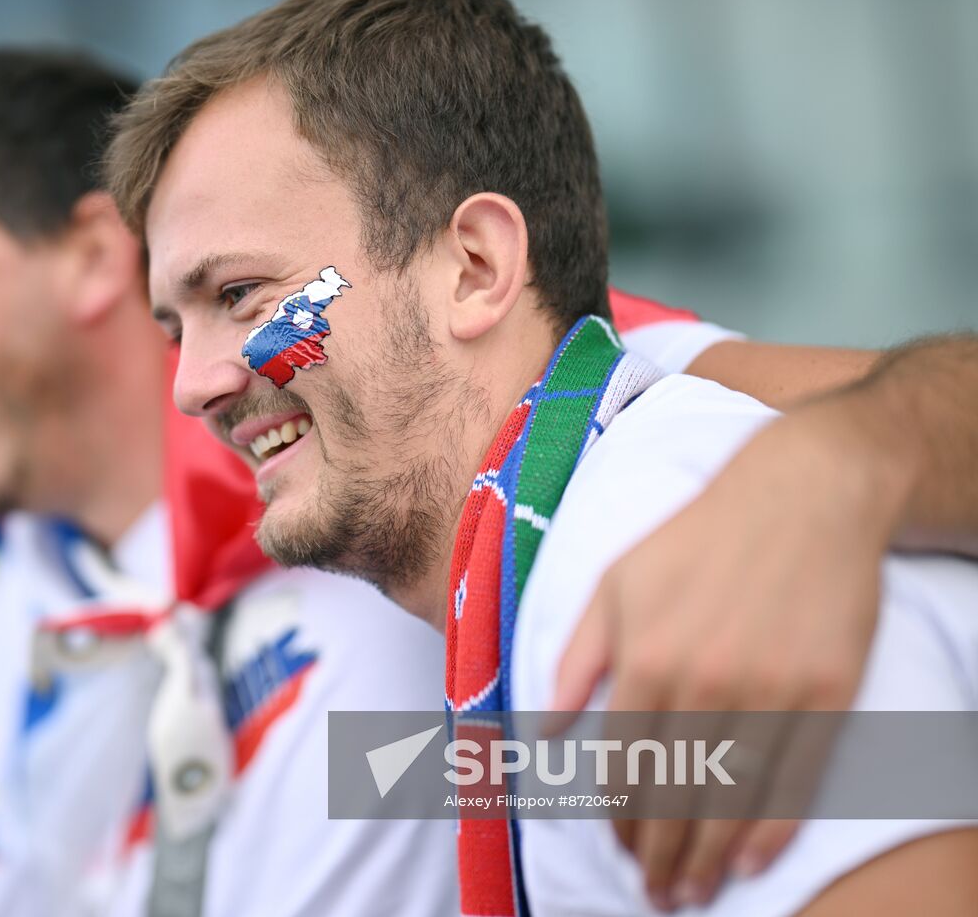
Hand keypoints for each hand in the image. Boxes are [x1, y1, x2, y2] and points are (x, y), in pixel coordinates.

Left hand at [549, 400, 907, 908]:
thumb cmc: (698, 536)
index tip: (617, 846)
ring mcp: (770, 689)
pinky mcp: (827, 692)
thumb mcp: (615, 582)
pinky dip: (770, 829)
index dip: (619, 815)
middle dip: (658, 852)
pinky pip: (796, 778)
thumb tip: (543, 729)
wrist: (803, 494)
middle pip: (675, 792)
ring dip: (706, 855)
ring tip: (689, 892)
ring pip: (731, 796)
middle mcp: (703, 680)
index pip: (623, 762)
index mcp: (645, 656)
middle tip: (653, 892)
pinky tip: (747, 861)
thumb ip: (575, 658)